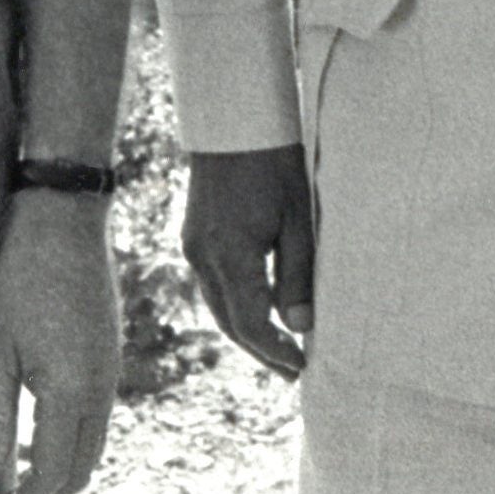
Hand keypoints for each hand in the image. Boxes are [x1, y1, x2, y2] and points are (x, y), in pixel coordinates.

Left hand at [0, 191, 120, 493]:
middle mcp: (102, 390)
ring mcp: (113, 373)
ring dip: (66, 474)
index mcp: (71, 391)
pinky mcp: (112, 356)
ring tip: (25, 485)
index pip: (53, 473)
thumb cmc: (19, 279)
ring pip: (96, 447)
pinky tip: (45, 438)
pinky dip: (76, 443)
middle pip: (83, 470)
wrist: (64, 221)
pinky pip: (100, 418)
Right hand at [181, 144, 312, 376]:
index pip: (250, 324)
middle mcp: (203, 257)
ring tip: (278, 348)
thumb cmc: (274, 164)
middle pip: (229, 323)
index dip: (276, 352)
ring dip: (245, 331)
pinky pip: (211, 285)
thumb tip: (301, 326)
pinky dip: (233, 306)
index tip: (302, 367)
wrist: (233, 121)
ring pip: (217, 306)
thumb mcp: (297, 220)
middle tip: (293, 371)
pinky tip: (256, 308)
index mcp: (230, 255)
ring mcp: (193, 247)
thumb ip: (298, 276)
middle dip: (261, 351)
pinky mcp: (192, 237)